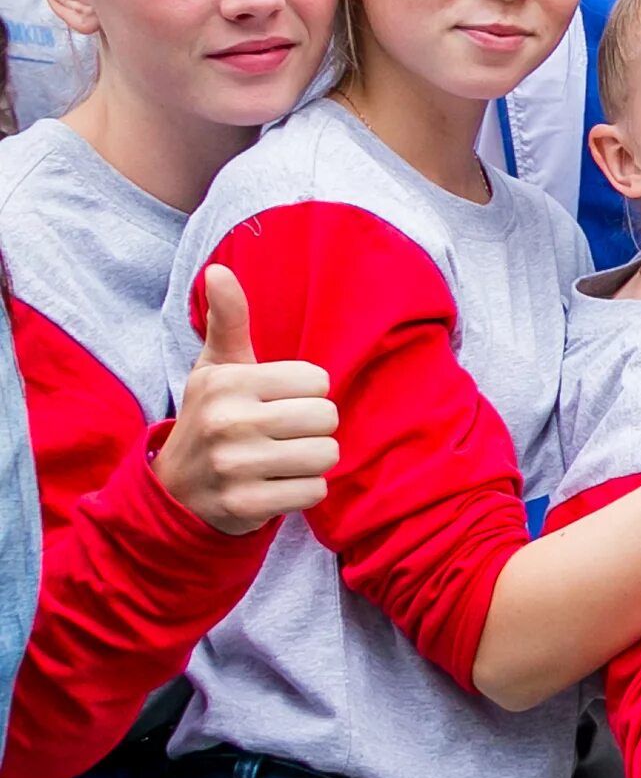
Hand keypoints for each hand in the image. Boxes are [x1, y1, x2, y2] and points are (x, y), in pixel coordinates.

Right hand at [154, 265, 339, 534]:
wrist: (176, 491)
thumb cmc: (212, 417)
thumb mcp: (216, 368)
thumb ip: (228, 320)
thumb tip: (219, 271)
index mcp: (227, 382)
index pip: (318, 381)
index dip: (306, 394)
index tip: (277, 402)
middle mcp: (227, 422)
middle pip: (326, 418)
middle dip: (314, 428)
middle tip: (283, 435)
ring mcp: (233, 466)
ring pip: (325, 455)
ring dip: (311, 461)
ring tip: (280, 460)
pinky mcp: (245, 506)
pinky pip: (313, 492)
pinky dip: (303, 490)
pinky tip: (276, 485)